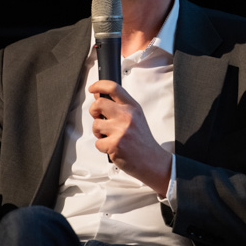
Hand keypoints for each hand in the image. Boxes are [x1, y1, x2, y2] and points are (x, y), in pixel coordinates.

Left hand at [88, 80, 171, 195]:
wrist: (151, 160)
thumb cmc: (142, 140)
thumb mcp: (136, 117)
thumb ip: (119, 106)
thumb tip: (99, 96)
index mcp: (132, 107)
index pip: (114, 88)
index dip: (99, 85)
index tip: (93, 88)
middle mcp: (127, 116)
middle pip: (99, 104)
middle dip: (93, 111)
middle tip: (98, 117)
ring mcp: (121, 130)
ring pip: (96, 125)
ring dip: (99, 132)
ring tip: (109, 137)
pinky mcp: (114, 144)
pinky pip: (98, 142)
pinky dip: (102, 146)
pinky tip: (113, 147)